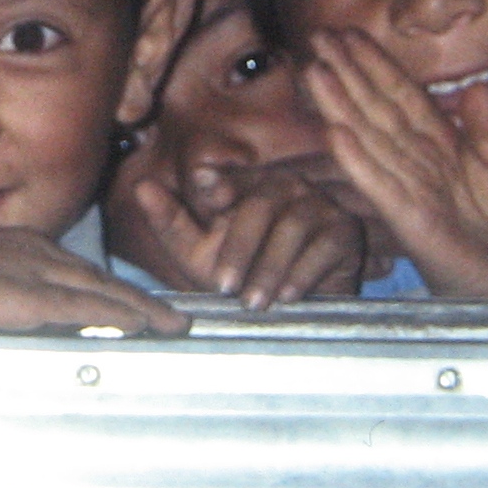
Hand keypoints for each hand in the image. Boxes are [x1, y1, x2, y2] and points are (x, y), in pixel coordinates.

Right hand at [0, 228, 189, 341]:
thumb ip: (1, 298)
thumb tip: (26, 324)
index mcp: (17, 244)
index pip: (77, 271)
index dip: (113, 291)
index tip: (140, 308)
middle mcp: (28, 249)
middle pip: (96, 278)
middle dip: (137, 300)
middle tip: (173, 319)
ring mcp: (22, 269)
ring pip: (94, 290)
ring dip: (137, 309)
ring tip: (168, 326)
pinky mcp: (13, 294)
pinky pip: (74, 307)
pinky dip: (109, 315)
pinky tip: (133, 325)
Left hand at [129, 159, 364, 308]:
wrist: (289, 309)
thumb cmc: (241, 276)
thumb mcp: (198, 254)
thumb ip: (171, 221)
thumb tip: (142, 187)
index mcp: (250, 185)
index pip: (237, 178)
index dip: (227, 185)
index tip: (211, 199)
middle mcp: (286, 186)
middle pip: (263, 203)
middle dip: (241, 247)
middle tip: (225, 286)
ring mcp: (319, 205)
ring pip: (293, 226)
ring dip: (270, 268)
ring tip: (254, 301)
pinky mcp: (345, 231)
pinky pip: (325, 245)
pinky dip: (304, 272)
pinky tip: (288, 294)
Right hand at [300, 29, 487, 298]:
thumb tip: (479, 86)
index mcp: (437, 141)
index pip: (400, 94)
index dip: (375, 63)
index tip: (349, 34)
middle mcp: (414, 158)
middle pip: (375, 108)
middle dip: (346, 72)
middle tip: (317, 37)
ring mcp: (407, 187)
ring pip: (368, 139)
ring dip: (340, 106)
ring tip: (314, 73)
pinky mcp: (409, 220)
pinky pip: (380, 186)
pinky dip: (357, 161)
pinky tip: (334, 135)